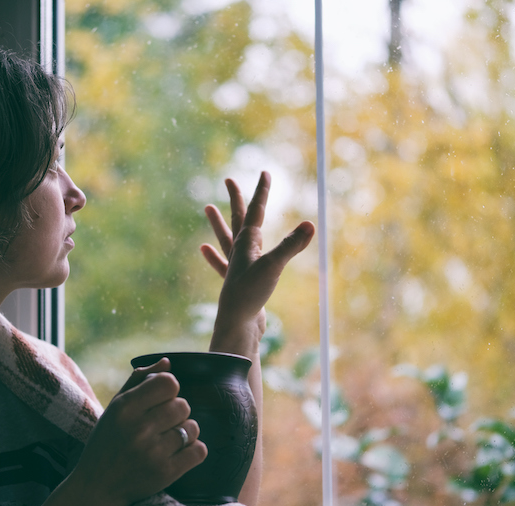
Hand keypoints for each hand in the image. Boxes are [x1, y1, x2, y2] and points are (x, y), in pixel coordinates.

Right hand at [39, 357, 206, 505]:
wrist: (98, 487)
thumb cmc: (108, 442)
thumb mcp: (115, 408)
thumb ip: (139, 381)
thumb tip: (167, 362)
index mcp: (125, 408)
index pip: (169, 382)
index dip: (170, 389)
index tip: (161, 400)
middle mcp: (139, 428)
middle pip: (183, 405)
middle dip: (177, 412)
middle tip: (163, 423)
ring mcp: (153, 452)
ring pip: (193, 428)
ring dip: (185, 432)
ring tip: (168, 439)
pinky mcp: (166, 473)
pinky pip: (199, 451)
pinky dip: (193, 451)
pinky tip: (178, 453)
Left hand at [201, 171, 314, 355]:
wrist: (237, 324)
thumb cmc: (250, 294)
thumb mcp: (274, 267)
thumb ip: (291, 246)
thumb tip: (310, 225)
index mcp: (247, 242)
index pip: (256, 210)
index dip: (262, 191)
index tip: (265, 172)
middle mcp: (239, 251)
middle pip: (237, 219)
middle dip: (236, 198)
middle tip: (229, 179)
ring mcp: (235, 266)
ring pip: (226, 238)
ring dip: (218, 222)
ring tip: (207, 208)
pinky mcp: (236, 282)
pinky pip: (221, 263)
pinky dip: (213, 255)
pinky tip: (203, 249)